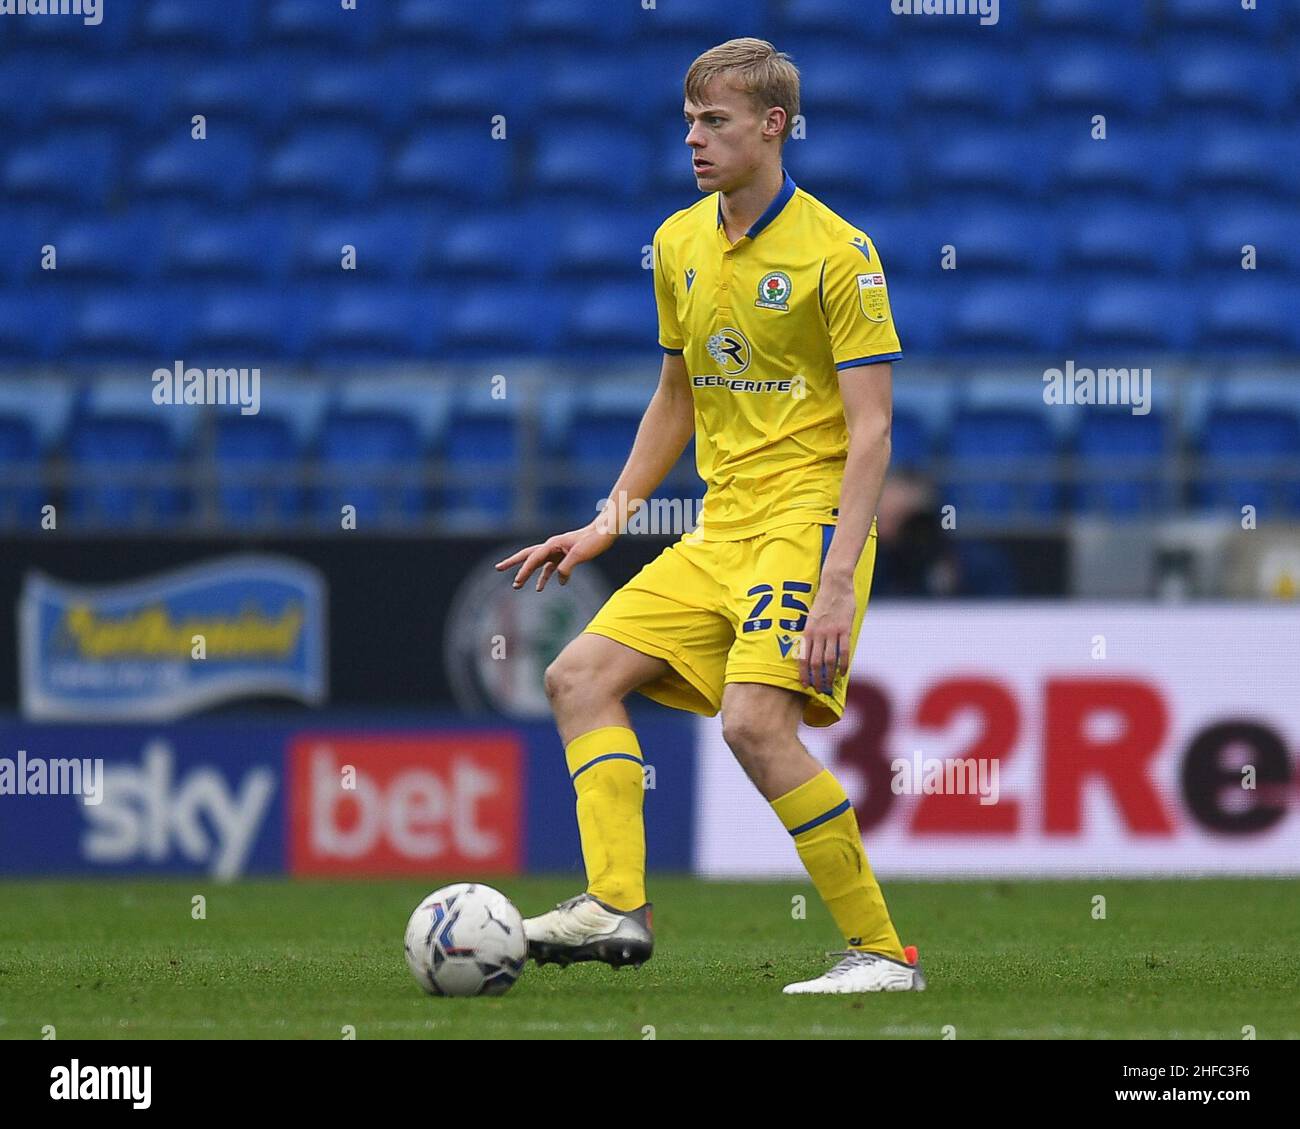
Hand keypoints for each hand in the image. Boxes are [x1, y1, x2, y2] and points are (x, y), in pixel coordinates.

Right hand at [494, 520, 617, 591]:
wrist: (605, 532)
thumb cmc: (593, 540)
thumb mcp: (580, 555)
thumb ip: (567, 567)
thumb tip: (559, 580)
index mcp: (553, 544)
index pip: (534, 558)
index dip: (524, 570)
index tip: (517, 581)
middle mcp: (552, 546)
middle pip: (528, 555)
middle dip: (513, 563)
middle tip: (498, 568)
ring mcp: (557, 551)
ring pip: (538, 563)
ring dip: (528, 574)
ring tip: (517, 585)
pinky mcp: (564, 556)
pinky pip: (550, 568)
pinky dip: (545, 577)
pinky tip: (542, 587)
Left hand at [799, 570, 854, 694]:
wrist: (835, 584)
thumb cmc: (823, 602)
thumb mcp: (811, 617)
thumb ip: (810, 634)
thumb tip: (809, 652)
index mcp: (807, 631)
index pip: (803, 657)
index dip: (803, 673)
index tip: (805, 685)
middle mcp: (817, 633)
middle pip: (816, 663)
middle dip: (817, 679)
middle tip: (819, 690)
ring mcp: (831, 632)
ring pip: (829, 660)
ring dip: (829, 675)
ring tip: (830, 685)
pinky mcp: (845, 629)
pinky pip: (844, 651)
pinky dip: (844, 664)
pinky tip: (843, 672)